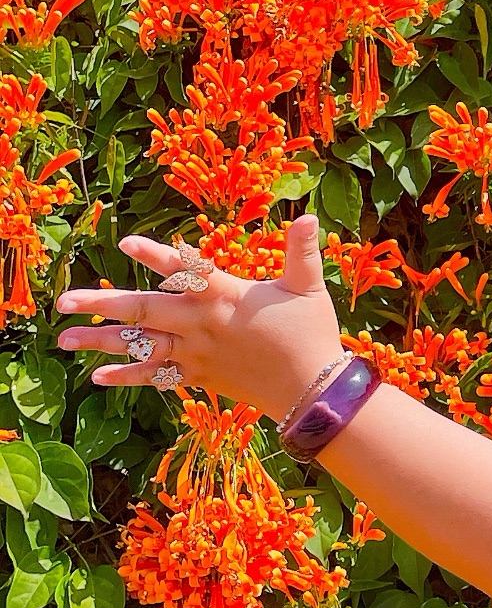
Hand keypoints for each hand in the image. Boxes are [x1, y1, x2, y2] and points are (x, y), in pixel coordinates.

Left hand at [53, 216, 344, 420]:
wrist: (312, 389)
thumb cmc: (312, 332)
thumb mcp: (308, 288)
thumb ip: (302, 252)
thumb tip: (309, 218)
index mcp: (226, 296)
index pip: (186, 270)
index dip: (156, 256)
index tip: (125, 243)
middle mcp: (202, 324)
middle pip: (144, 311)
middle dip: (102, 305)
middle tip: (63, 301)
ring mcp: (197, 352)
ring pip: (140, 345)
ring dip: (100, 341)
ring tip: (64, 339)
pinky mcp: (198, 375)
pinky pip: (156, 376)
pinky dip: (127, 376)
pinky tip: (96, 375)